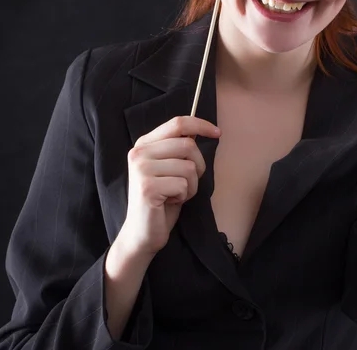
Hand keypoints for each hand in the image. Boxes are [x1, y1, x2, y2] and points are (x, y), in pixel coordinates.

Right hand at [119, 116, 220, 258]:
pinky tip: (169, 202)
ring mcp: (141, 169)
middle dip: (198, 166)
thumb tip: (201, 129)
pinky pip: (183, 184)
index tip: (217, 132)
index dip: (201, 125)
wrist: (142, 233)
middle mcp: (139, 153)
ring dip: (190, 185)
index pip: (178, 123)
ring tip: (175, 194)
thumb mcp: (169, 167)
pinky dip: (184, 196)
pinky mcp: (147, 187)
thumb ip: (178, 148)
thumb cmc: (161, 199)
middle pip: (188, 145)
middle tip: (186, 182)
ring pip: (189, 167)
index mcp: (144, 144)